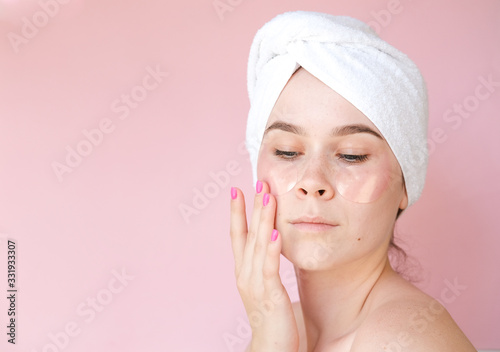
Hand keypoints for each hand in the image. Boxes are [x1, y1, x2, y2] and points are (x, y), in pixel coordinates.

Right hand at [230, 181, 298, 351]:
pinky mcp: (270, 294)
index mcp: (243, 271)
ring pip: (258, 245)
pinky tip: (277, 232)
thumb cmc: (270, 319)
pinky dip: (273, 248)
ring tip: (267, 196)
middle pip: (247, 234)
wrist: (270, 348)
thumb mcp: (263, 287)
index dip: (236, 213)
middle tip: (257, 182)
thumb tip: (269, 245)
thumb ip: (263, 266)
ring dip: (263, 219)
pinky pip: (270, 267)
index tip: (237, 190)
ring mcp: (256, 284)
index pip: (237, 236)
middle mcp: (245, 274)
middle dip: (252, 207)